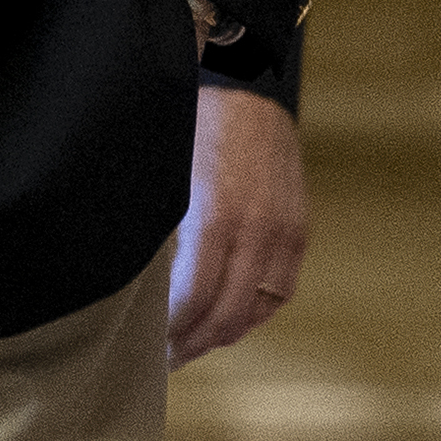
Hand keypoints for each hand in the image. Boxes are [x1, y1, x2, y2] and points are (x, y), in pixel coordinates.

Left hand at [168, 84, 307, 368]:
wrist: (244, 83)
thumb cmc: (192, 122)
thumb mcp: (166, 174)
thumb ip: (162, 230)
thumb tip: (142, 284)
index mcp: (214, 216)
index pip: (193, 299)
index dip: (170, 330)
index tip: (149, 344)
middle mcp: (255, 230)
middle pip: (226, 316)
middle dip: (194, 343)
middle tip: (168, 358)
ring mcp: (282, 231)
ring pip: (256, 310)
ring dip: (225, 333)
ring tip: (195, 342)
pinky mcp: (298, 228)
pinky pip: (280, 290)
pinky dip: (255, 311)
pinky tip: (231, 316)